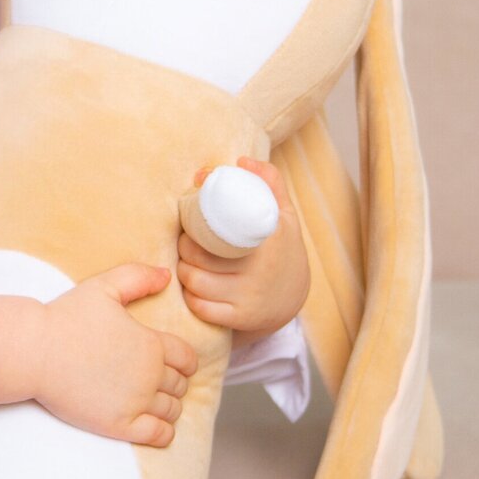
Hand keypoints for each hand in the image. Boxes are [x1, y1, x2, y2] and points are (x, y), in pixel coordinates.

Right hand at [33, 263, 198, 446]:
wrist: (33, 352)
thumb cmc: (66, 317)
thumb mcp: (105, 286)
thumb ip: (139, 277)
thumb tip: (167, 275)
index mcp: (152, 344)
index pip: (188, 359)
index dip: (184, 360)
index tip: (174, 361)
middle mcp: (150, 375)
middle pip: (180, 385)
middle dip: (173, 382)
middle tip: (155, 378)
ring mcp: (136, 403)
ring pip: (172, 410)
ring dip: (168, 405)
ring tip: (153, 400)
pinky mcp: (119, 425)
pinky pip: (159, 435)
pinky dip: (164, 432)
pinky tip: (153, 423)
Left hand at [176, 157, 309, 344]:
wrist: (294, 296)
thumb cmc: (282, 248)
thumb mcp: (284, 214)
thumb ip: (268, 182)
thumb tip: (241, 161)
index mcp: (268, 238)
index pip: (216, 228)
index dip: (192, 223)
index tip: (190, 218)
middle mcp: (258, 270)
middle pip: (198, 255)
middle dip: (184, 246)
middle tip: (186, 240)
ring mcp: (248, 296)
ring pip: (194, 281)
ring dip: (183, 270)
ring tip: (188, 261)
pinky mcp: (239, 318)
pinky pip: (200, 307)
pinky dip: (190, 296)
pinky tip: (194, 286)